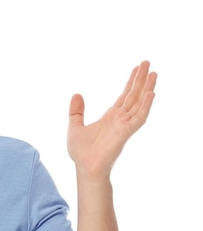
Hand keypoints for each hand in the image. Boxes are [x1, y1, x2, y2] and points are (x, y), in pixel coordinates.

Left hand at [67, 60, 156, 177]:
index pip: (124, 96)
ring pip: (139, 103)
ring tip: (154, 73)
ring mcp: (124, 125)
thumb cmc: (81, 152)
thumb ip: (76, 111)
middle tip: (148, 63)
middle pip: (133, 95)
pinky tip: (151, 93)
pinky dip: (145, 105)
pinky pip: (139, 117)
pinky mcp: (126, 132)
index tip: (137, 69)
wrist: (85, 167)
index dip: (130, 82)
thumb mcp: (74, 126)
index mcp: (110, 117)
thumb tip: (77, 94)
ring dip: (147, 88)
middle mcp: (120, 119)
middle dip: (140, 79)